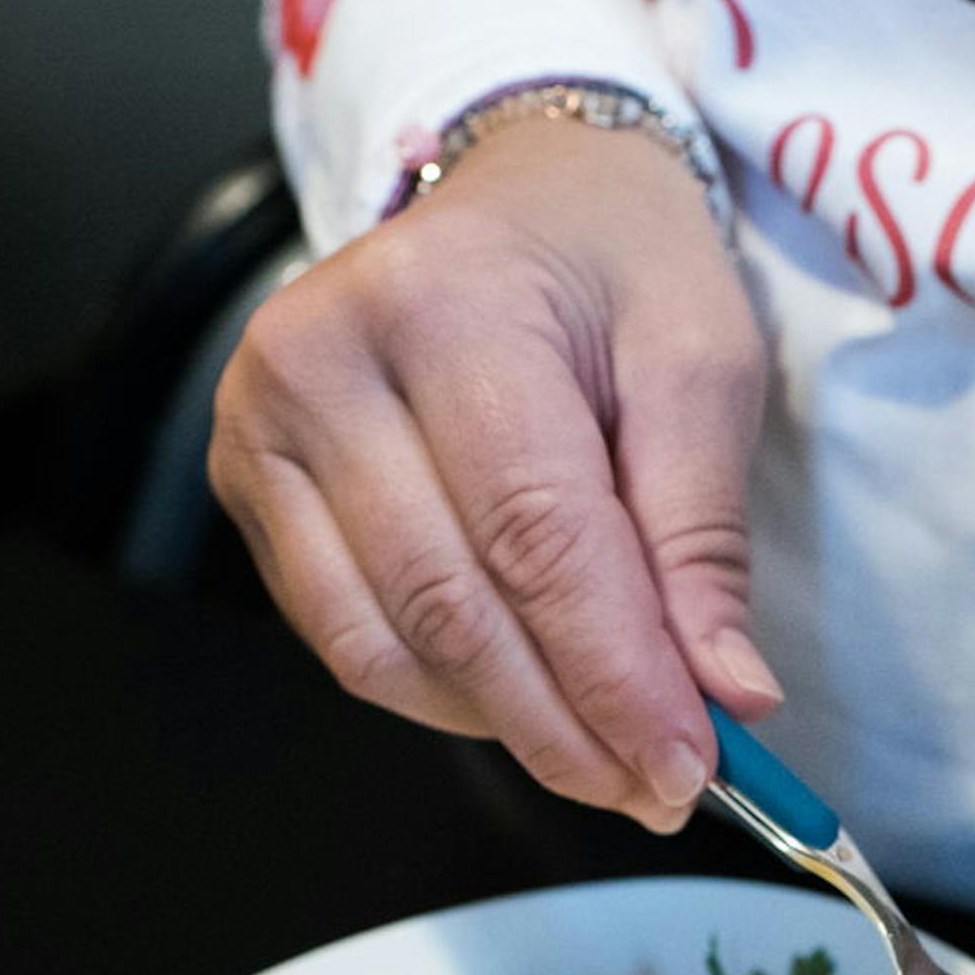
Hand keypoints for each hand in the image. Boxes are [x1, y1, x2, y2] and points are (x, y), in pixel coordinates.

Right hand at [211, 117, 780, 829]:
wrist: (516, 185)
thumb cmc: (615, 261)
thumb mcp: (700, 360)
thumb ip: (704, 534)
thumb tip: (726, 693)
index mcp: (449, 304)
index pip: (535, 537)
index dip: (614, 674)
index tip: (690, 767)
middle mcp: (326, 357)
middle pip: (452, 604)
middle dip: (567, 722)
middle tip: (659, 789)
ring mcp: (263, 420)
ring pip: (384, 641)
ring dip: (504, 726)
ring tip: (606, 756)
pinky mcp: (247, 475)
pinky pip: (342, 632)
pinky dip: (440, 692)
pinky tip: (521, 697)